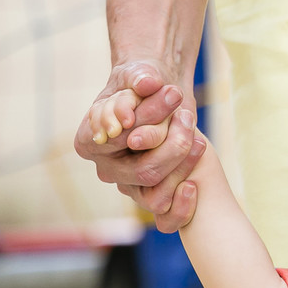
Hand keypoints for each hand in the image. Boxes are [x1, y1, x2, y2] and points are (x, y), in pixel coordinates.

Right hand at [75, 63, 205, 230]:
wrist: (162, 98)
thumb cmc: (144, 83)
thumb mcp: (140, 73)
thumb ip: (141, 76)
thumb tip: (148, 84)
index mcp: (89, 141)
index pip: (118, 139)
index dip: (146, 122)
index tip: (172, 94)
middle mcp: (106, 168)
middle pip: (144, 171)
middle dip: (173, 144)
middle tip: (189, 114)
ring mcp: (129, 185)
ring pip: (158, 192)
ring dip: (183, 165)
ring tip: (198, 137)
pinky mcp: (152, 194)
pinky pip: (166, 214)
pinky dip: (183, 203)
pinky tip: (197, 177)